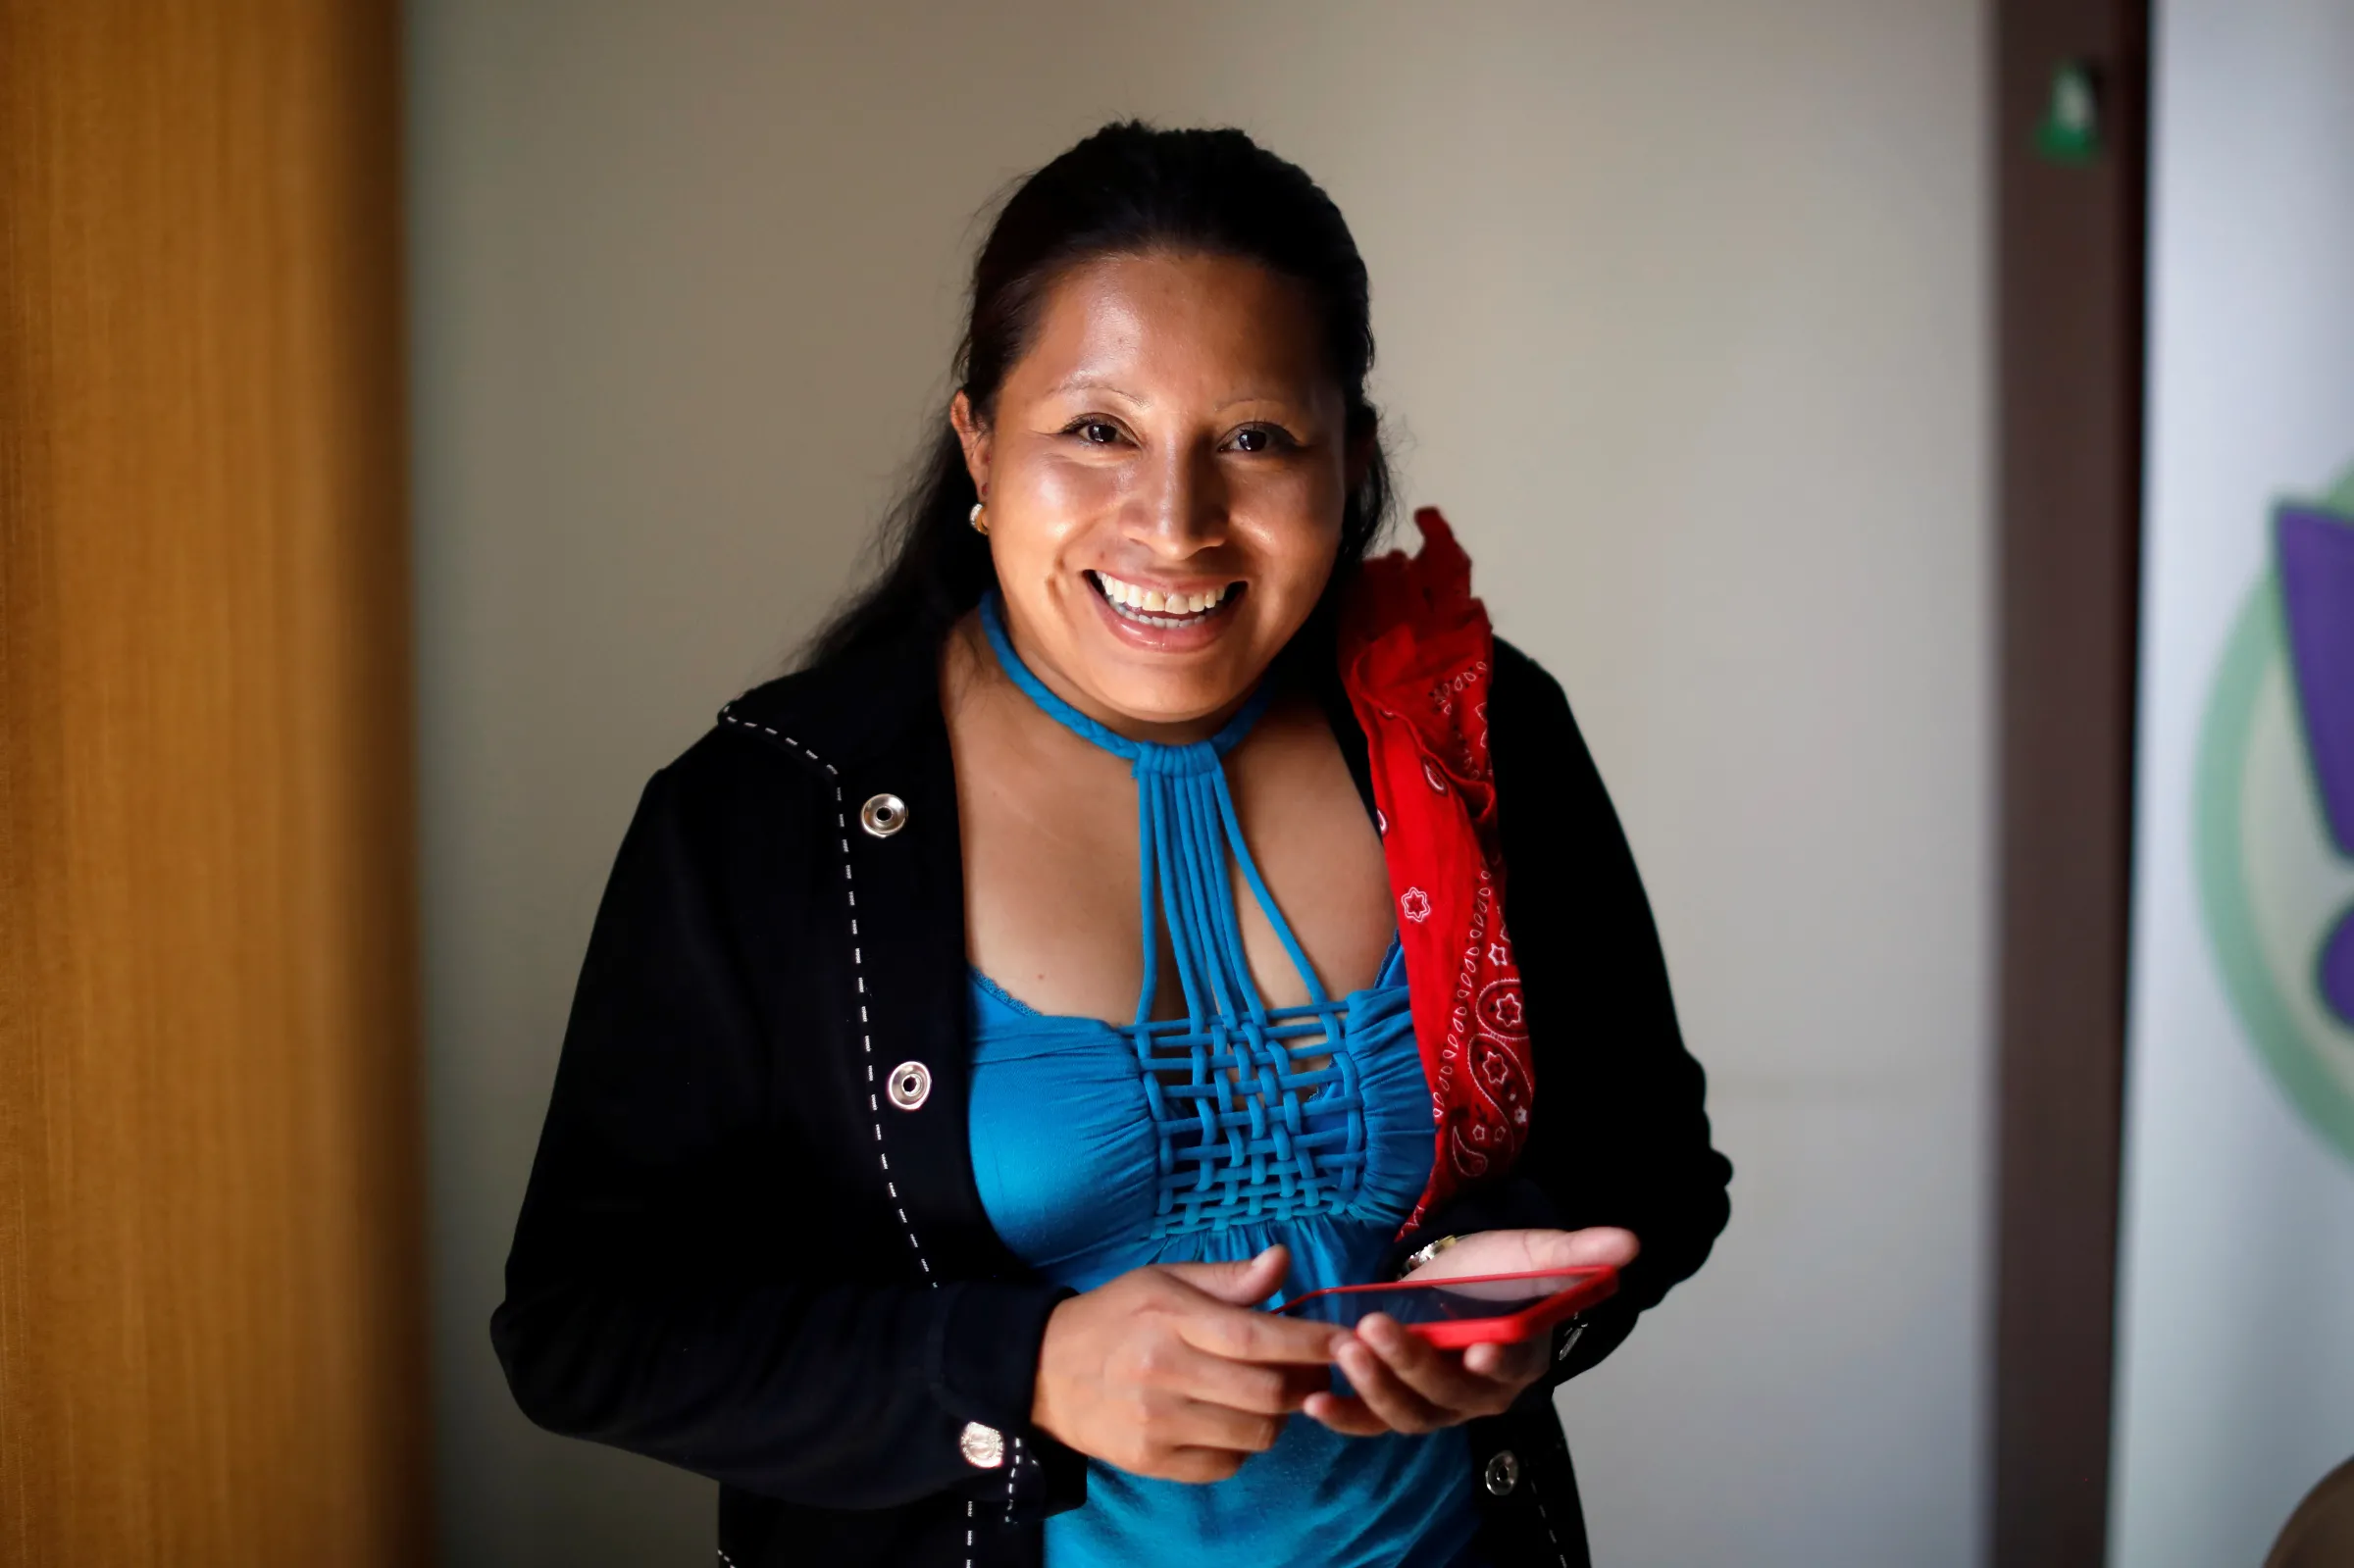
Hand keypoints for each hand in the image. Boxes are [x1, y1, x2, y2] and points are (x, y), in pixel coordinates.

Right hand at [1031, 1244, 1343, 1482]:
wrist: (1045, 1372)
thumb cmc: (1116, 1317)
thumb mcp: (1164, 1280)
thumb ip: (1228, 1279)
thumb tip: (1283, 1260)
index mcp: (1169, 1318)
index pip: (1255, 1336)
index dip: (1309, 1341)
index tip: (1347, 1340)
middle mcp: (1162, 1372)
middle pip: (1267, 1393)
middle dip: (1301, 1383)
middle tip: (1306, 1371)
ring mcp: (1156, 1423)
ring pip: (1255, 1434)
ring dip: (1275, 1417)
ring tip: (1264, 1396)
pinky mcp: (1151, 1461)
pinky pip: (1227, 1465)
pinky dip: (1242, 1447)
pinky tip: (1227, 1422)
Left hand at [1304, 1226, 1638, 1437]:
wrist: (1458, 1274)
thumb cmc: (1499, 1269)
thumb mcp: (1534, 1252)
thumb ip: (1576, 1251)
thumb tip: (1630, 1242)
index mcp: (1521, 1359)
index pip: (1512, 1369)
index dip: (1496, 1363)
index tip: (1479, 1350)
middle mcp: (1480, 1393)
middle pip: (1449, 1395)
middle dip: (1411, 1366)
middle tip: (1375, 1329)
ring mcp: (1436, 1401)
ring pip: (1408, 1412)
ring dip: (1374, 1387)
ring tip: (1345, 1348)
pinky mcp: (1395, 1398)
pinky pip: (1371, 1420)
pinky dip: (1345, 1415)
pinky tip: (1315, 1400)